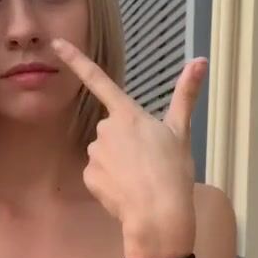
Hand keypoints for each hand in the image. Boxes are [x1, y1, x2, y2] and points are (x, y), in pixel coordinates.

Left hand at [51, 38, 207, 257]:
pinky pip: (98, 175)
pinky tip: (126, 191)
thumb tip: (200, 59)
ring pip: (104, 153)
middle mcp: (105, 129)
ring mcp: (95, 153)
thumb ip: (186, 94)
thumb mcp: (181, 132)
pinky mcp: (89, 176)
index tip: (56, 44)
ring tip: (139, 179)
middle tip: (148, 161)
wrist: (157, 214)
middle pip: (111, 129)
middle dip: (125, 142)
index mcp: (128, 115)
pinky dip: (109, 182)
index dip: (76, 60)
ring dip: (118, 163)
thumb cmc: (173, 171)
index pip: (99, 80)